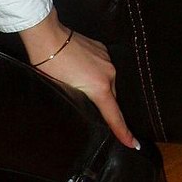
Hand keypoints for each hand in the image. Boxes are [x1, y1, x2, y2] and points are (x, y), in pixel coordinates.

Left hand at [19, 9, 139, 149]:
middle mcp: (108, 73)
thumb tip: (85, 110)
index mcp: (99, 87)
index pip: (114, 116)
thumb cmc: (51, 66)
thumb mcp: (63, 92)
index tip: (133, 143)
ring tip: (79, 87)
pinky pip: (103, 69)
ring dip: (98, 90)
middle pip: (111, 99)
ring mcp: (107, 60)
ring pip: (107, 83)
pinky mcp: (102, 50)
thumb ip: (79, 103)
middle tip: (96, 116)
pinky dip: (95, 75)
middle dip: (105, 109)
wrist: (48, 38)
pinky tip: (81, 73)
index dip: (123, 132)